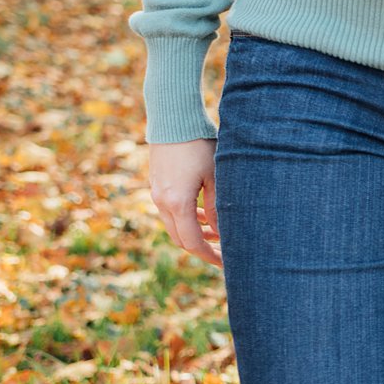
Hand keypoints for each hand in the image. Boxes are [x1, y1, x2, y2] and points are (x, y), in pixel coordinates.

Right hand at [149, 139, 221, 265]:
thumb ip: (217, 208)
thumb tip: (221, 233)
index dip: (209, 256)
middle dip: (203, 249)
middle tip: (225, 254)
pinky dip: (187, 219)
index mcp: (177, 203)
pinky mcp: (157, 185)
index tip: (227, 263)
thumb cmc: (199, 145)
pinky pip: (171, 212)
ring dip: (195, 233)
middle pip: (181, 239)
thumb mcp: (216, 177)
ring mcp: (156, 194)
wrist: (173, 119)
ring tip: (219, 234)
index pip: (192, 242)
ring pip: (175, 226)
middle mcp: (162, 201)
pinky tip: (205, 216)